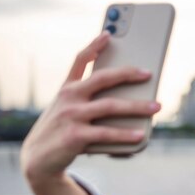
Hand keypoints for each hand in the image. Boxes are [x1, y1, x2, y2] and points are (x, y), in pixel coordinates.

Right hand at [20, 31, 160, 185]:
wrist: (37, 160)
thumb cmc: (60, 132)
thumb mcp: (67, 110)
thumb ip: (88, 100)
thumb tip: (127, 100)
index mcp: (67, 88)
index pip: (81, 60)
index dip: (95, 45)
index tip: (109, 34)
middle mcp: (68, 98)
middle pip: (103, 79)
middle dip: (128, 74)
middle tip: (149, 74)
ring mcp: (71, 116)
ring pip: (111, 106)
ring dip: (137, 106)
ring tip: (156, 107)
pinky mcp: (75, 136)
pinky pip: (107, 133)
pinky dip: (125, 134)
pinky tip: (140, 134)